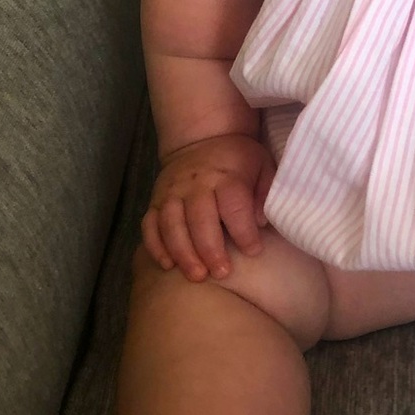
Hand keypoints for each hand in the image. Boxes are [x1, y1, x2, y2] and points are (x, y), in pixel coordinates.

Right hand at [141, 133, 275, 281]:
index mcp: (226, 176)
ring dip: (183, 253)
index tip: (254, 251)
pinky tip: (168, 265)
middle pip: (199, 219)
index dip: (244, 231)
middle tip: (222, 273)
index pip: (234, 205)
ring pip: (171, 225)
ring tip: (197, 276)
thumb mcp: (262, 166)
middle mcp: (195, 184)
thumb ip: (264, 192)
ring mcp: (171, 192)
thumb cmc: (239, 159)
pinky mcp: (155, 200)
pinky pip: (149, 225)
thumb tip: (261, 221)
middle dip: (210, 249)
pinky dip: (155, 246)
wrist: (203, 138)